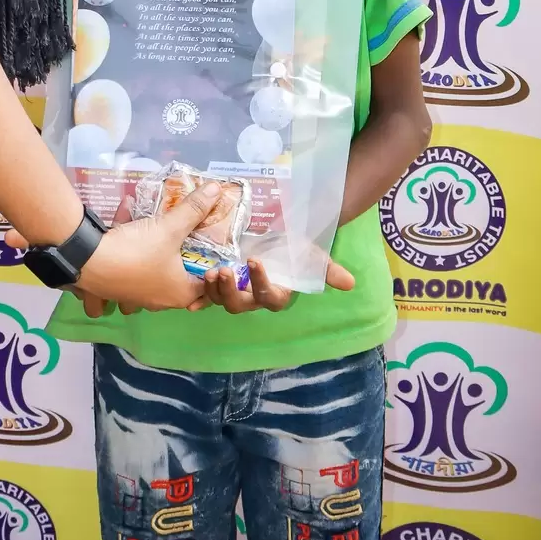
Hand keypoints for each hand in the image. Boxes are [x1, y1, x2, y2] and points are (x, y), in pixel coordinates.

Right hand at [6, 184, 226, 314]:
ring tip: (162, 232)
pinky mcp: (120, 289)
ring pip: (157, 276)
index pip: (209, 288)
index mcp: (181, 293)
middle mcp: (162, 302)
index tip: (214, 248)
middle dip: (187, 259)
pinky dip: (136, 250)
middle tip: (191, 236)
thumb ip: (194, 209)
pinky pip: (135, 270)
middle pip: (183, 281)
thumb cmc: (137, 251)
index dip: (214, 268)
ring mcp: (139, 298)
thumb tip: (218, 189)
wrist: (89, 260)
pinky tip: (129, 221)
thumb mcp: (169, 227)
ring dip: (159, 256)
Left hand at [200, 251, 353, 312]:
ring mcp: (236, 291)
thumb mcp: (312, 256)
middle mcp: (254, 297)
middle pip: (241, 304)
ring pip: (223, 300)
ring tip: (208, 272)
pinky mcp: (221, 284)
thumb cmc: (296, 248)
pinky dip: (199, 298)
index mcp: (276, 293)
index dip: (262, 283)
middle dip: (231, 292)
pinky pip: (208, 296)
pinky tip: (189, 299)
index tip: (255, 260)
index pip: (270, 297)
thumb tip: (350, 283)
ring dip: (214, 290)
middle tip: (223, 272)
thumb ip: (328, 270)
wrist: (279, 235)